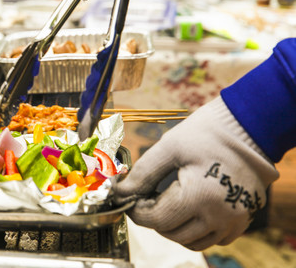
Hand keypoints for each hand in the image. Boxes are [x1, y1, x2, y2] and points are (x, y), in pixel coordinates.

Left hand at [112, 97, 278, 250]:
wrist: (248, 127)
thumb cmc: (207, 133)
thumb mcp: (169, 147)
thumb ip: (143, 173)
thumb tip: (120, 191)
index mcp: (199, 196)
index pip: (156, 219)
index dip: (136, 210)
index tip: (128, 197)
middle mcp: (219, 216)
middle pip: (172, 233)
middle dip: (153, 217)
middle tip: (146, 196)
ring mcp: (233, 222)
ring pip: (191, 241)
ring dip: (172, 227)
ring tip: (165, 201)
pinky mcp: (242, 221)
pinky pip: (211, 239)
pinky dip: (194, 230)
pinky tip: (186, 208)